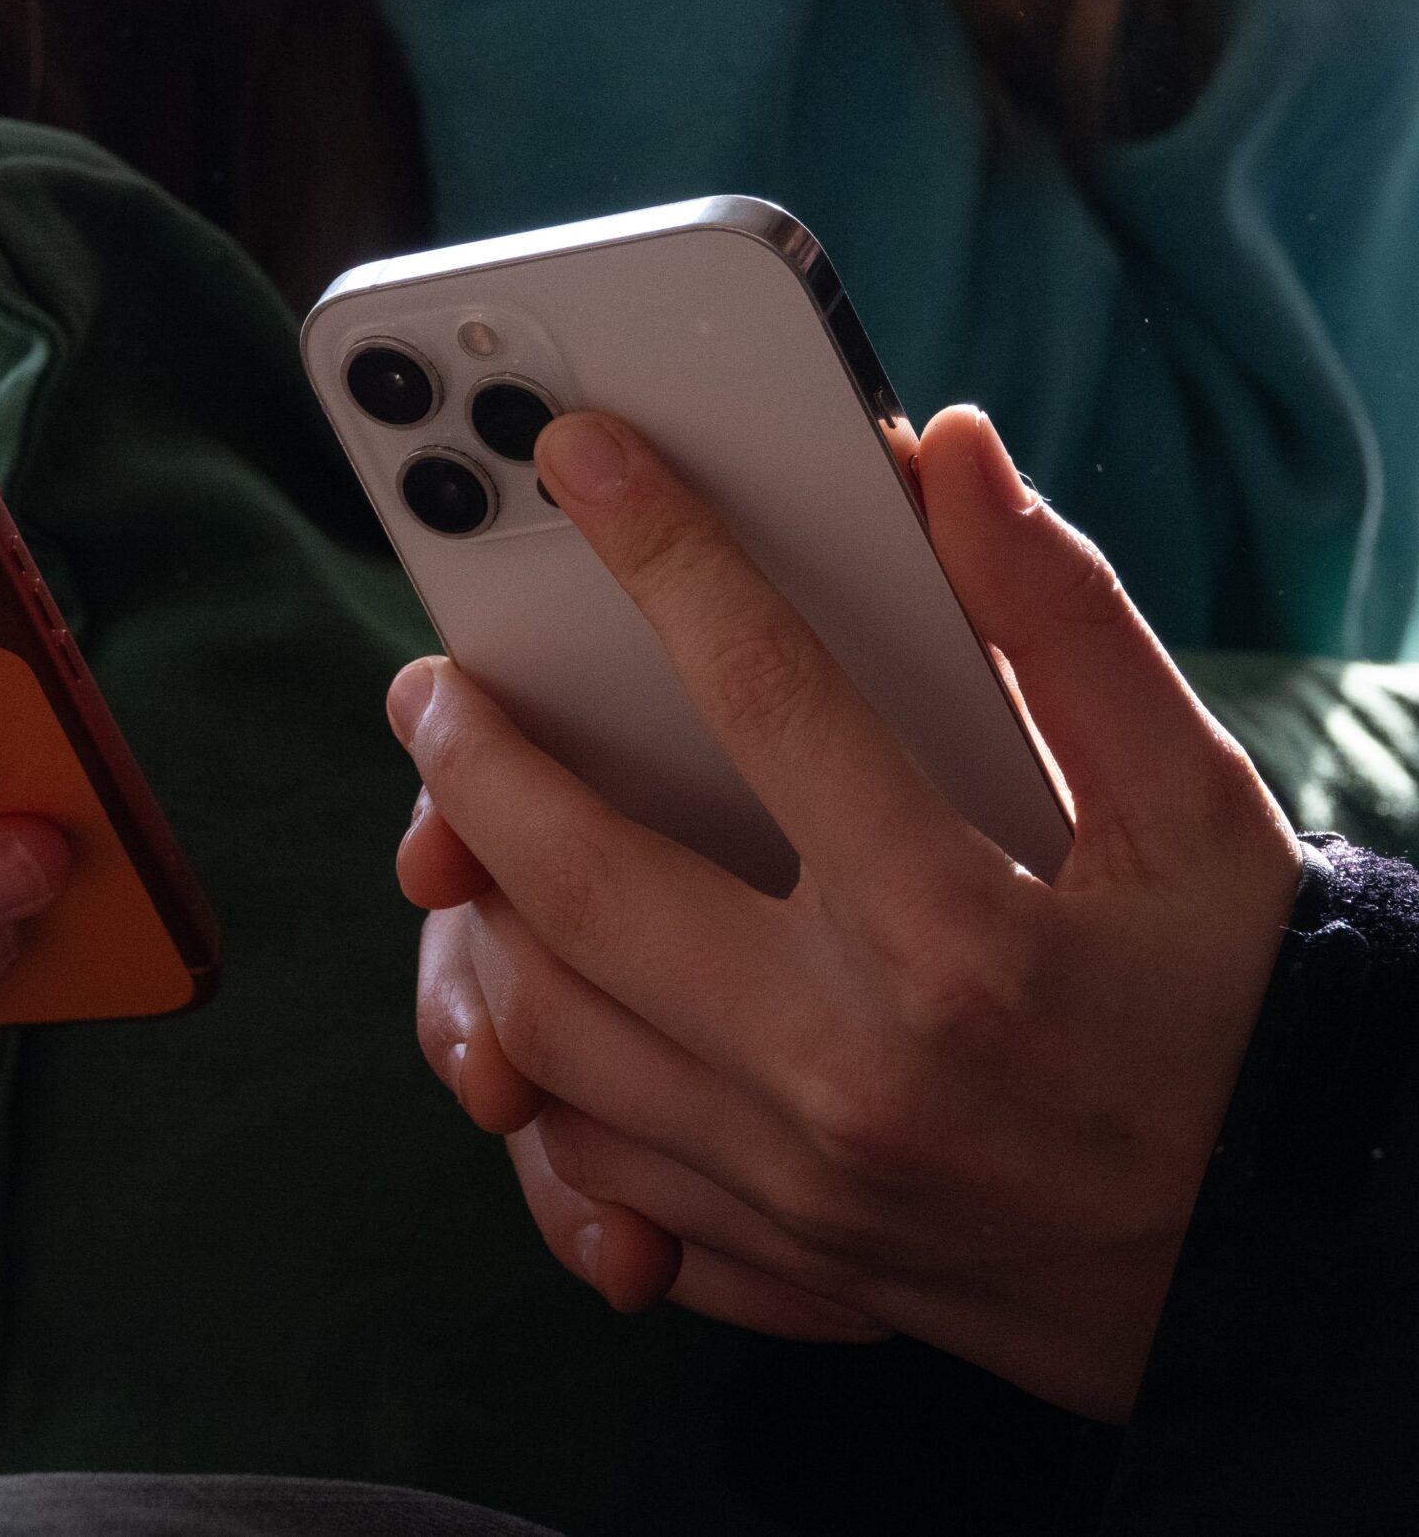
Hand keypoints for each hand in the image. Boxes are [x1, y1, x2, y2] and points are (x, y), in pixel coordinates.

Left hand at [391, 404, 1300, 1419]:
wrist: (1288, 1257)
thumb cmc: (1245, 1011)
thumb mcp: (1194, 802)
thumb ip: (1065, 625)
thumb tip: (945, 460)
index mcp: (955, 931)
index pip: (765, 694)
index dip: (664, 554)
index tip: (586, 462)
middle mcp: (847, 1061)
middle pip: (579, 883)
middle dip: (474, 764)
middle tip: (429, 689)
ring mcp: (796, 1175)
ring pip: (551, 1033)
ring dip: (482, 915)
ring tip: (467, 833)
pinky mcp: (782, 1249)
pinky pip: (593, 1167)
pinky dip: (540, 1073)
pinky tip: (541, 991)